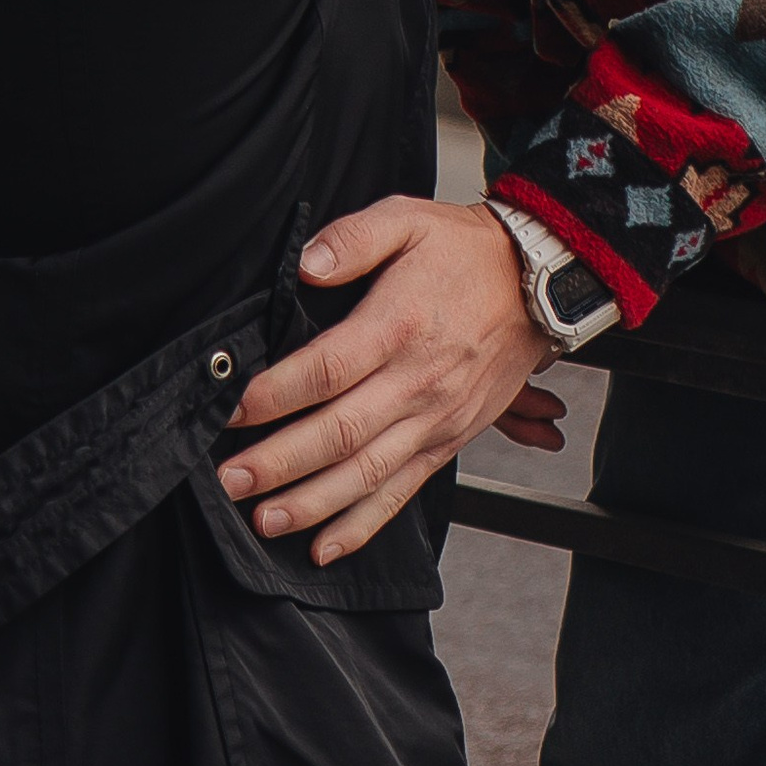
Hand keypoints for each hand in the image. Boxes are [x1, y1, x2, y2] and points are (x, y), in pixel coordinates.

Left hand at [219, 194, 548, 564]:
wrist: (535, 284)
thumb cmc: (465, 252)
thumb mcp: (407, 218)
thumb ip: (352, 238)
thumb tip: (306, 262)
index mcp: (398, 325)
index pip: (326, 369)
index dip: (275, 394)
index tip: (233, 409)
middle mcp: (416, 381)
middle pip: (339, 433)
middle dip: (278, 462)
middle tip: (230, 479)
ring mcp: (434, 419)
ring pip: (365, 474)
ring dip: (311, 503)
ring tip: (264, 519)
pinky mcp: (446, 441)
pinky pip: (401, 492)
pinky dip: (362, 526)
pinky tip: (324, 546)